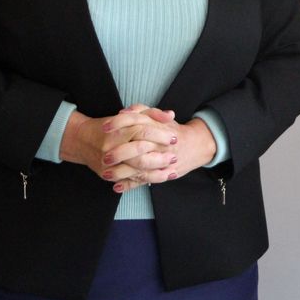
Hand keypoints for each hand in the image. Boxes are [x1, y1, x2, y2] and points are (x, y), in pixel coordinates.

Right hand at [60, 106, 176, 188]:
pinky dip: (145, 180)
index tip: (174, 138)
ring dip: (155, 170)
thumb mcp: (130, 115)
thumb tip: (171, 115)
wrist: (81, 139)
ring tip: (171, 169)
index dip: (160, 134)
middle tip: (174, 155)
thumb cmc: (111, 125)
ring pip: (135, 168)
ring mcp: (108, 161)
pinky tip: (159, 178)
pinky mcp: (107, 173)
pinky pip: (128, 180)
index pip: (142, 131)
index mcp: (118, 129)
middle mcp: (112, 145)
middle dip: (159, 155)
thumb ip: (151, 113)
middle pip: (140, 152)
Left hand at [101, 104, 217, 193]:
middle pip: (138, 148)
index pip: (137, 122)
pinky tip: (117, 187)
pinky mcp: (163, 174)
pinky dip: (130, 185)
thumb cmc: (172, 131)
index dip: (120, 124)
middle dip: (120, 153)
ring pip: (140, 168)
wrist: (196, 146)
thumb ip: (142, 111)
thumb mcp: (159, 118)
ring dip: (122, 172)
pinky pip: (145, 180)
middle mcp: (161, 145)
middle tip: (104, 156)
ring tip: (105, 173)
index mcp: (159, 128)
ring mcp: (162, 161)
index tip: (104, 127)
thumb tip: (124, 112)